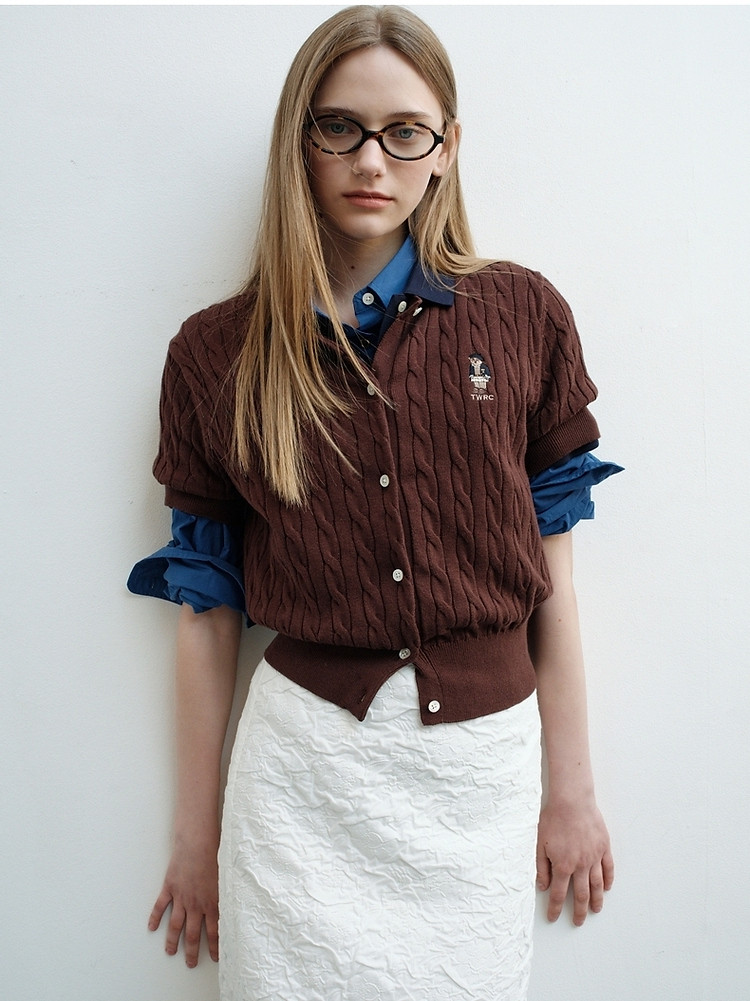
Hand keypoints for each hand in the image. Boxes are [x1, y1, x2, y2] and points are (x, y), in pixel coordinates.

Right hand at [148, 838, 219, 966]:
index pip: (214, 931)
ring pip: (175, 925)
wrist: (198, 842)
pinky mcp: (170, 887)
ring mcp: (181, 897)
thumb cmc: (216, 854)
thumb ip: (227, 894)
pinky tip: (152, 928)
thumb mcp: (227, 877)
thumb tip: (235, 905)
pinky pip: (160, 906)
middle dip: (191, 951)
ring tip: (171, 952)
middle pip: (192, 934)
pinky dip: (155, 918)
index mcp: (212, 902)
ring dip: (172, 941)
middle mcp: (196, 904)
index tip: (214, 957)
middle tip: (190, 963)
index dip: (214, 946)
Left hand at [536, 798, 613, 925]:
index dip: (555, 908)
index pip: (559, 894)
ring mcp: (594, 857)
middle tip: (578, 922)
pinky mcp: (604, 847)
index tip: (553, 917)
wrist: (572, 800)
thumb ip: (541, 867)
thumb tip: (543, 886)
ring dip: (596, 900)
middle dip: (578, 911)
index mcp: (563, 865)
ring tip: (595, 911)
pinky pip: (608, 868)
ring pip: (597, 885)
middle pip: (581, 894)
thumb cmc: (553, 819)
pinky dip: (608, 880)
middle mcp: (580, 865)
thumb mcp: (540, 843)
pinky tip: (607, 888)